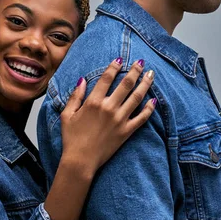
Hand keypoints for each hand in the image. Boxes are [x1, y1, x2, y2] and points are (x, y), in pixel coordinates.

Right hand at [60, 58, 155, 176]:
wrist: (80, 160)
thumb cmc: (71, 138)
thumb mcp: (67, 115)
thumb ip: (75, 97)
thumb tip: (82, 81)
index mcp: (93, 102)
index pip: (107, 78)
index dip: (114, 66)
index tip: (120, 59)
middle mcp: (109, 108)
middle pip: (126, 84)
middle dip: (135, 70)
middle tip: (140, 62)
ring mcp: (120, 119)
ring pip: (137, 97)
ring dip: (145, 84)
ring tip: (151, 75)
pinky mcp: (127, 131)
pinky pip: (142, 117)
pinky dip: (149, 108)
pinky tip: (154, 100)